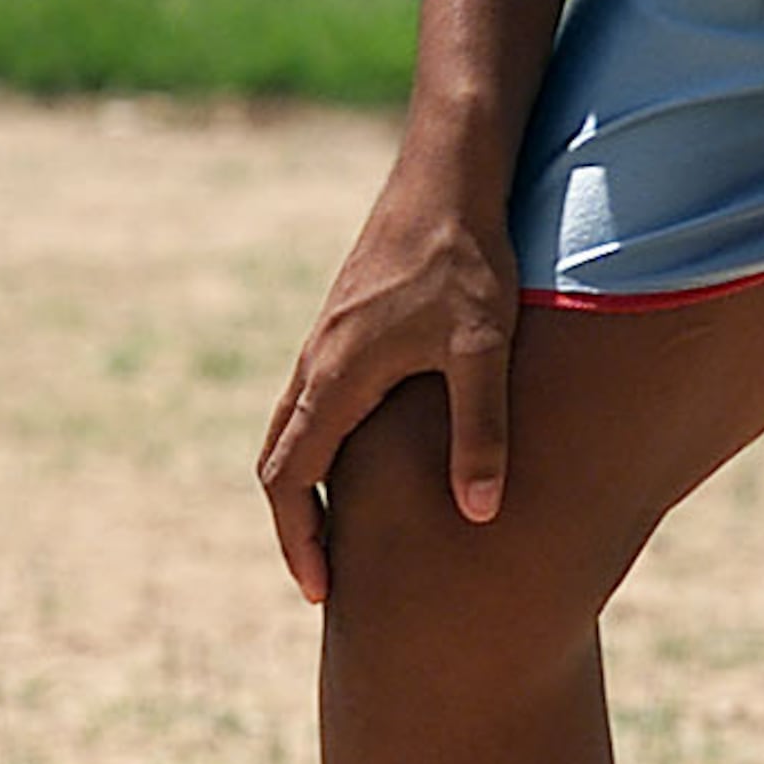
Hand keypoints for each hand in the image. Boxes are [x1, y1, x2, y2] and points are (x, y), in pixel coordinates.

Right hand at [256, 170, 519, 605]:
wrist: (448, 173)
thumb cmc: (467, 258)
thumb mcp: (484, 348)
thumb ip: (481, 431)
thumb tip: (479, 514)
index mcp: (337, 377)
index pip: (291, 478)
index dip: (300, 540)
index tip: (322, 590)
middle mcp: (318, 361)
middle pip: (280, 461)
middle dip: (296, 525)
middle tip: (327, 580)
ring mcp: (327, 339)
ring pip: (293, 427)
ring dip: (304, 484)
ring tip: (339, 532)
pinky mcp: (346, 322)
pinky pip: (312, 399)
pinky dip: (318, 445)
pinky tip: (361, 459)